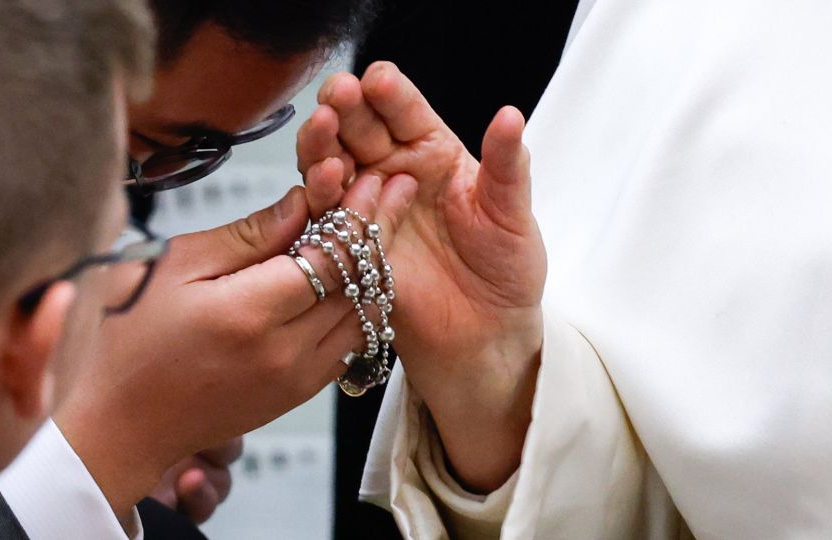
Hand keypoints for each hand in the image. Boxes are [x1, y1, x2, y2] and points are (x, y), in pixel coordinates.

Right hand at [56, 169, 417, 520]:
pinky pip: (349, 343)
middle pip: (359, 281)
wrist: (120, 425)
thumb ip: (245, 235)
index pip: (333, 254)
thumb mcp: (173, 267)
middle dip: (379, 229)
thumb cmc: (128, 340)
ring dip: (376, 267)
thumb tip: (301, 201)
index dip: (358, 212)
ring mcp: (296, 379)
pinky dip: (360, 305)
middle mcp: (284, 351)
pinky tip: (358, 275)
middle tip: (394, 189)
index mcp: (250, 313)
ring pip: (364, 314)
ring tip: (382, 224)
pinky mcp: (297, 395)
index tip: (371, 178)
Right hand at [298, 62, 546, 490]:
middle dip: (346, 108)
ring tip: (322, 128)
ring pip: (334, 164)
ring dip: (323, 143)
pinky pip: (326, 215)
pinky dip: (318, 195)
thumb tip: (510, 115)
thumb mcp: (513, 216)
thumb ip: (507, 166)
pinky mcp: (348, 245)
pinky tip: (321, 179)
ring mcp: (367, 208)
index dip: (391, 93)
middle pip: (360, 130)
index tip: (379, 79)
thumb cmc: (506, 274)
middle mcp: (395, 173)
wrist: (486, 337)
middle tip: (338, 94)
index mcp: (435, 154)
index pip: (407, 112)